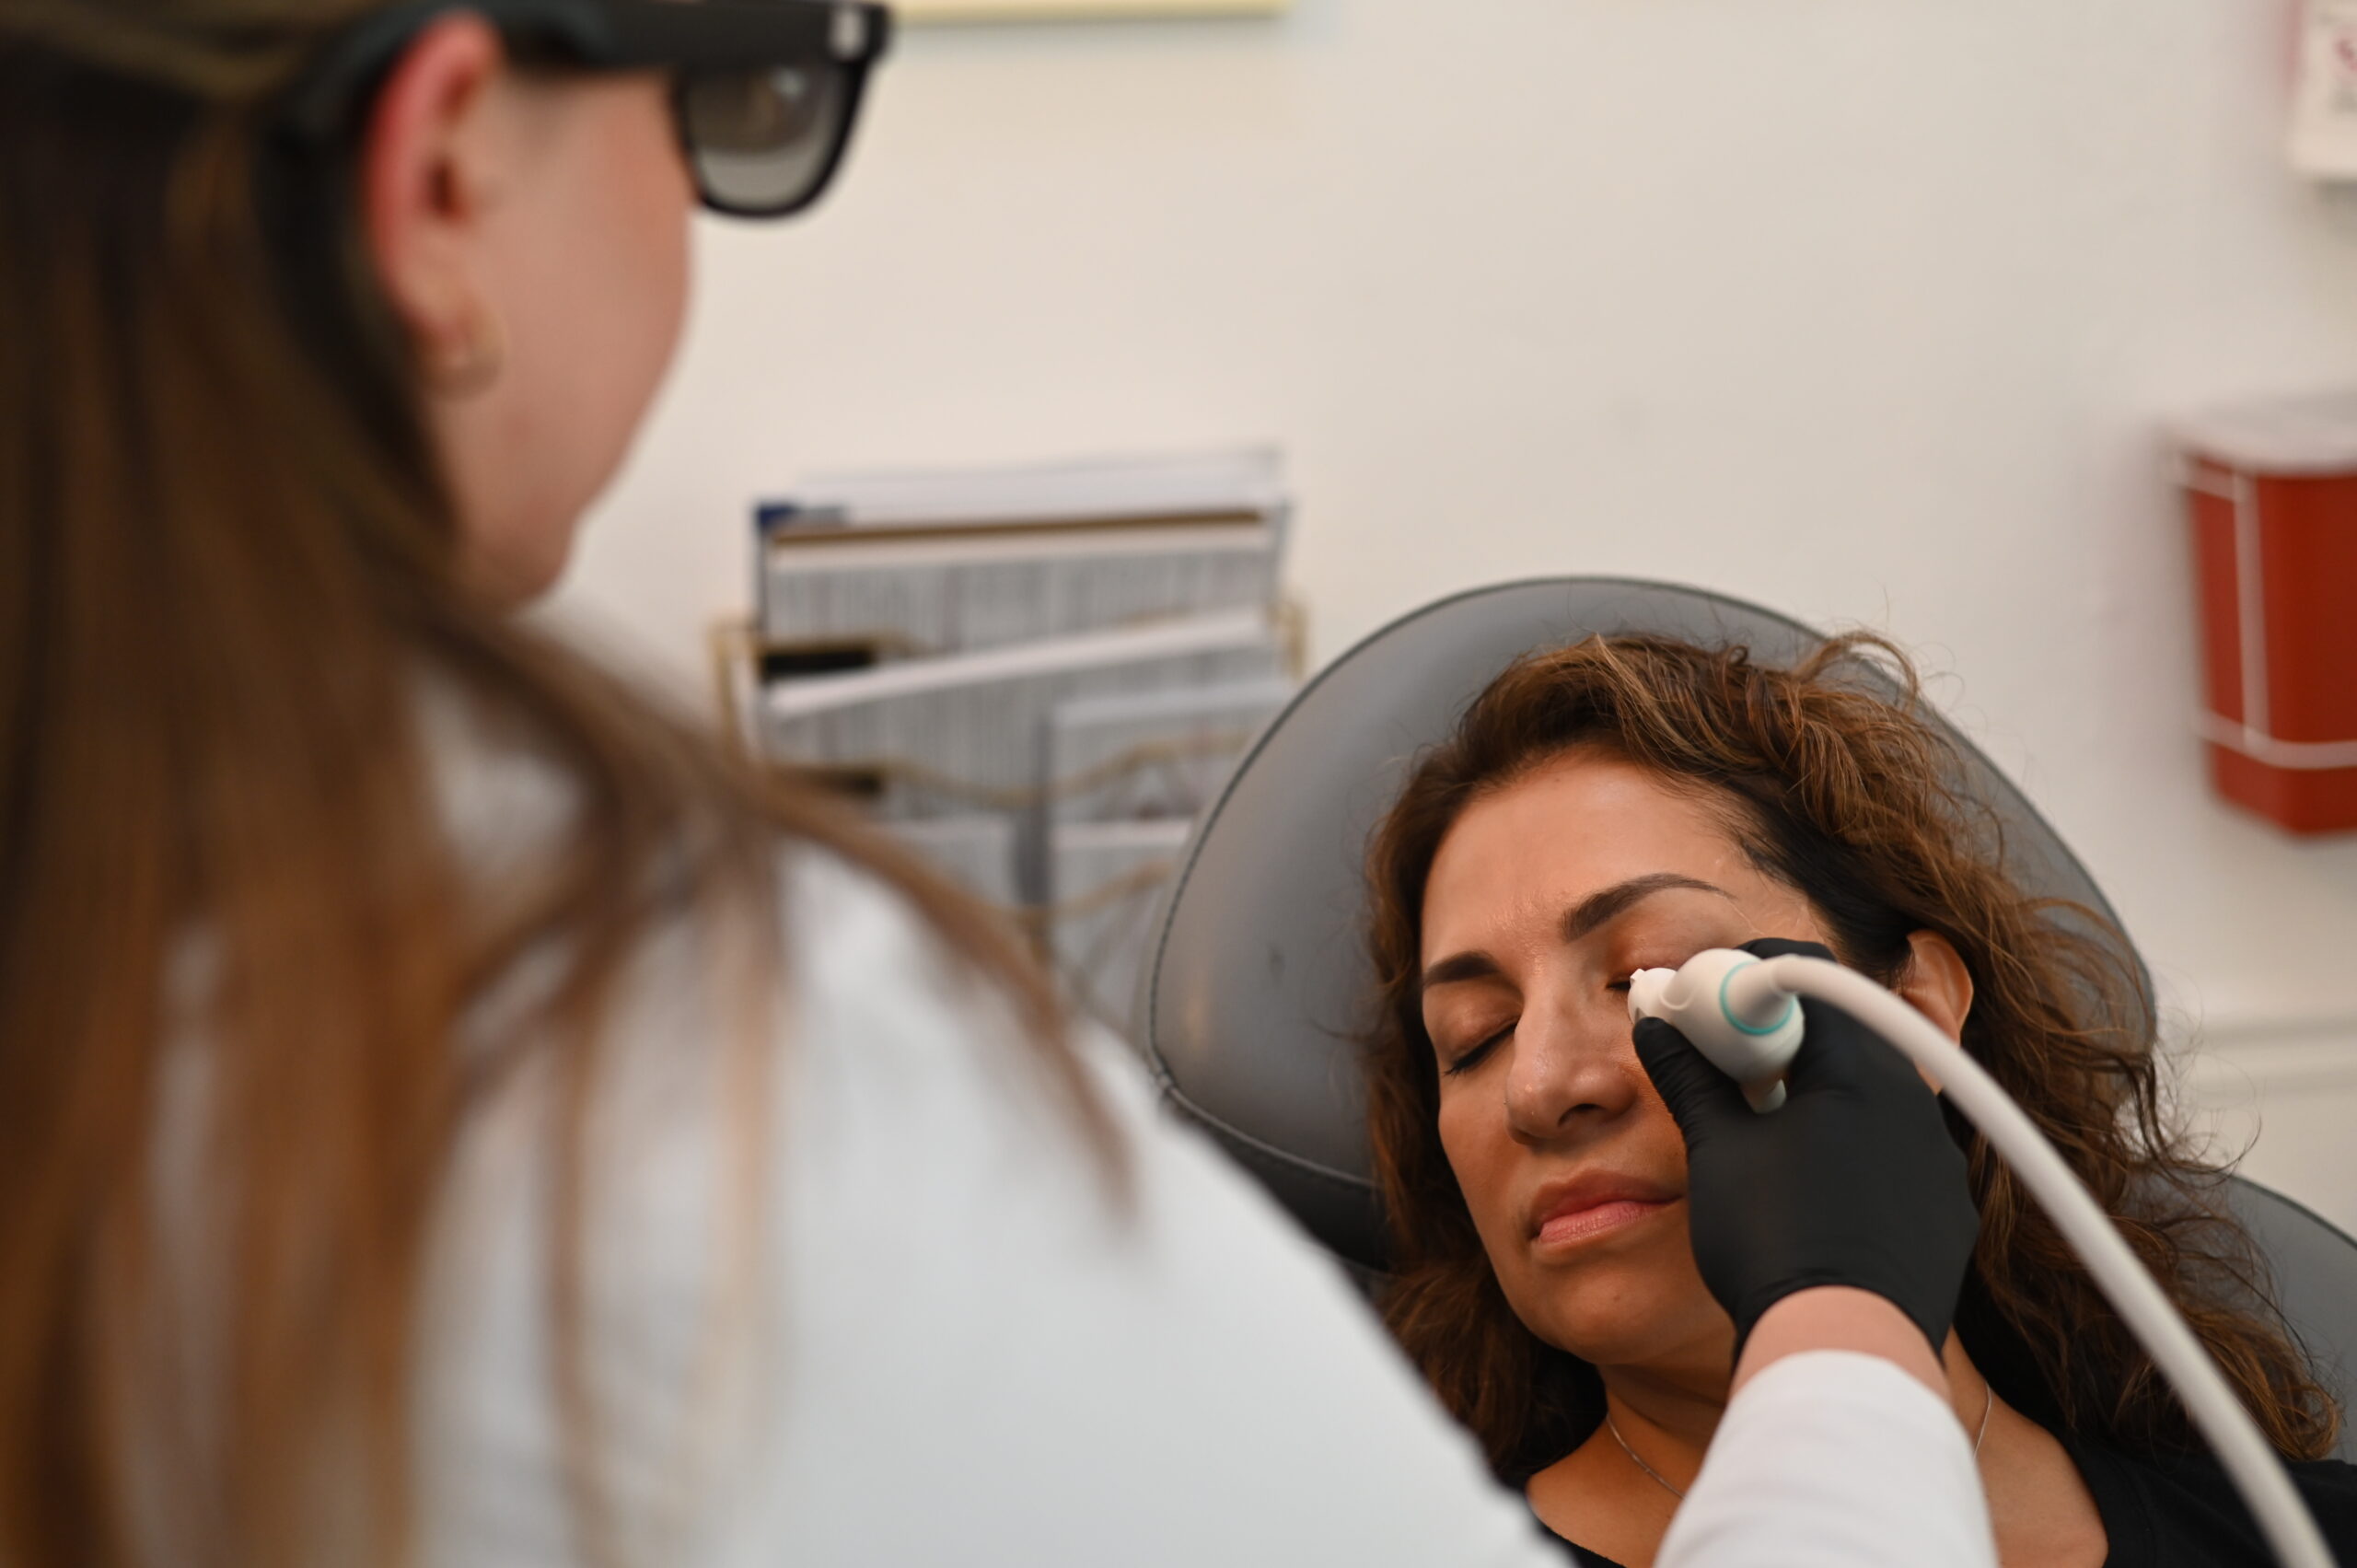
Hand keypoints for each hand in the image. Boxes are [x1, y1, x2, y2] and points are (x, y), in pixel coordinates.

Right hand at [1632, 938, 1978, 1360]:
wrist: (1844, 1346)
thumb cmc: (1775, 1239)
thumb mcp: (1716, 1150)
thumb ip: (1688, 1077)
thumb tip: (1656, 1024)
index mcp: (1859, 1071)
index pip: (1808, 979)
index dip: (1749, 975)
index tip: (1707, 992)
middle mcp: (1914, 1102)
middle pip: (1847, 1031)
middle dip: (1784, 1029)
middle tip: (1728, 1051)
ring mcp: (1938, 1159)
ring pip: (1876, 1092)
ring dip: (1820, 1087)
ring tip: (1766, 1120)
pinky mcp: (1945, 1210)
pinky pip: (1899, 1150)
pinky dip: (1854, 1142)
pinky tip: (1814, 1181)